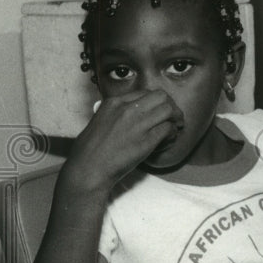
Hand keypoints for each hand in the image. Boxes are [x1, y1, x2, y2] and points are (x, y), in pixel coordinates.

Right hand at [60, 90, 183, 194]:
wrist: (87, 169)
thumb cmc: (90, 151)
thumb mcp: (99, 121)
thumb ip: (116, 114)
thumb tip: (132, 115)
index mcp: (114, 102)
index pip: (146, 92)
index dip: (156, 102)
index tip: (159, 111)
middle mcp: (127, 109)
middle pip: (161, 97)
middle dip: (171, 106)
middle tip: (173, 117)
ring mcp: (137, 124)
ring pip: (168, 110)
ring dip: (175, 119)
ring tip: (175, 128)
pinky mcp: (146, 140)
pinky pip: (168, 129)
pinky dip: (172, 134)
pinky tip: (168, 140)